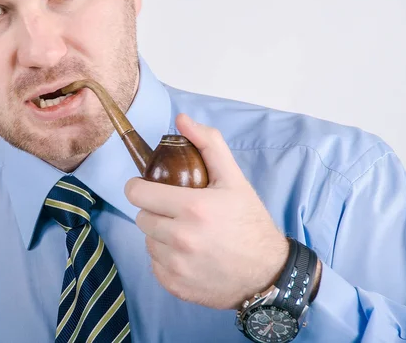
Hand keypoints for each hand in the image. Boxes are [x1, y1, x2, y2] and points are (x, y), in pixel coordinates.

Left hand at [124, 113, 289, 309]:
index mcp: (193, 207)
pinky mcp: (174, 286)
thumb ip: (208, 144)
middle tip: (177, 211)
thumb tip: (181, 119)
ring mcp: (176, 266)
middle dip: (155, 211)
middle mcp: (181, 238)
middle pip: (140, 217)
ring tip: (186, 233)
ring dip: (160, 235)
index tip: (149, 187)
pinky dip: (165, 259)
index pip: (137, 193)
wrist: (268, 274)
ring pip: (147, 241)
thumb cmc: (250, 223)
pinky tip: (188, 255)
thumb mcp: (234, 179)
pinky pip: (154, 265)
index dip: (140, 187)